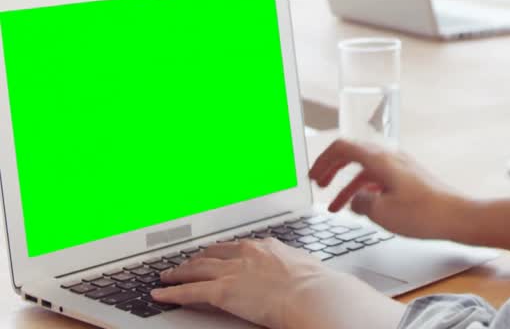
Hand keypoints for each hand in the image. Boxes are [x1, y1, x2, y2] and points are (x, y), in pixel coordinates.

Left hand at [150, 239, 401, 328]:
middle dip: (196, 259)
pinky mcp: (221, 291)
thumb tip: (300, 274)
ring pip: (196, 269)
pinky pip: (189, 291)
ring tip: (166, 276)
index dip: (221, 252)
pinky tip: (160, 295)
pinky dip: (171, 293)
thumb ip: (293, 267)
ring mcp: (232, 271)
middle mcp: (246, 254)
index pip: (236, 247)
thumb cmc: (316, 285)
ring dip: (178, 273)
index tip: (215, 254)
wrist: (312, 294)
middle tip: (184, 263)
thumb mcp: (304, 268)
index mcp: (267, 247)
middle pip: (212, 254)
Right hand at [309, 139, 475, 242]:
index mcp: (381, 159)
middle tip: (317, 184)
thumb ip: (360, 203)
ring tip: (334, 207)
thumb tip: (354, 200)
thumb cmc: (424, 213)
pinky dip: (365, 190)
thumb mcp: (381, 212)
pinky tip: (361, 207)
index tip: (312, 175)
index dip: (323, 160)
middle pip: (353, 155)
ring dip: (347, 186)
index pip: (343, 147)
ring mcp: (401, 167)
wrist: (458, 217)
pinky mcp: (409, 179)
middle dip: (332, 169)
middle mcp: (391, 157)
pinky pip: (380, 179)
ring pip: (366, 171)